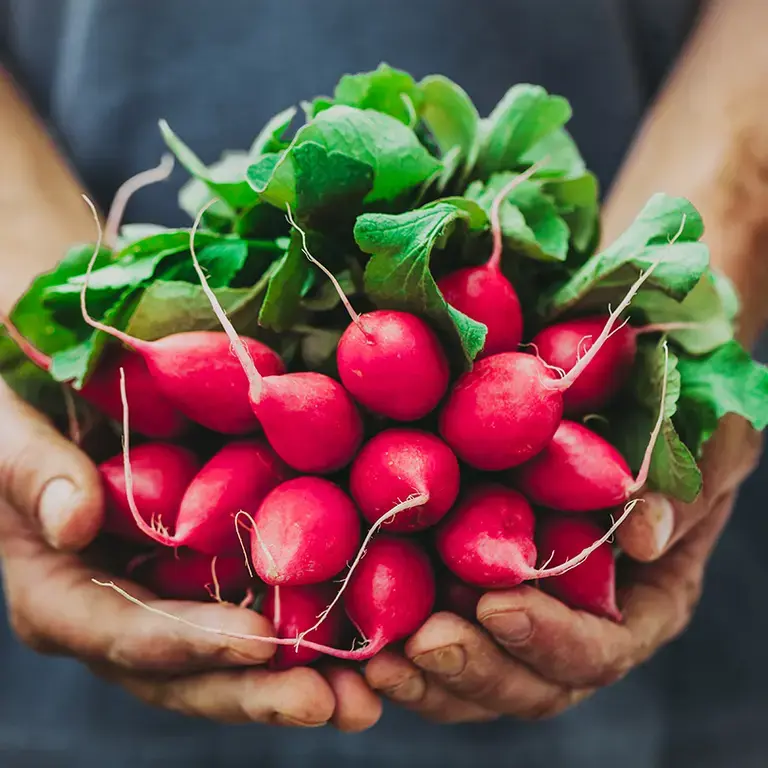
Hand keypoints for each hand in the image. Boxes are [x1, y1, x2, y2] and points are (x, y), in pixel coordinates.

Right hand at [0, 380, 380, 730]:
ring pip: (228, 661)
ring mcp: (164, 603)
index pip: (126, 635)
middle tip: (339, 705)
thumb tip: (75, 522)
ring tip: (369, 696)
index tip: (264, 646)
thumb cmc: (17, 423)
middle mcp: (115, 618)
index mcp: (59, 598)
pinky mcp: (202, 578)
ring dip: (297, 681)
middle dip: (261, 694)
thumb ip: (32, 474)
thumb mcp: (7, 436)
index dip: (194, 644)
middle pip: (187, 674)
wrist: (52, 403)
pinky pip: (251, 614)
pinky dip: (303, 631)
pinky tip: (359, 637)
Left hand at [365, 414, 760, 721]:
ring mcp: (526, 622)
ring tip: (380, 659)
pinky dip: (405, 651)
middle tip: (424, 644)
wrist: (623, 416)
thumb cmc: (675, 428)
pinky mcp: (472, 599)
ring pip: (479, 680)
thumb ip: (687, 486)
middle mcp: (581, 629)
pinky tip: (363, 638)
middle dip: (477, 668)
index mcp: (642, 606)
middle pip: (532, 683)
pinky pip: (441, 646)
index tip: (496, 605)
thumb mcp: (705, 443)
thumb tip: (643, 536)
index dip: (549, 638)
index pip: (600, 648)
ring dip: (430, 677)